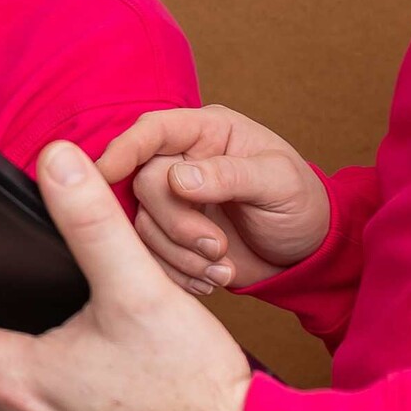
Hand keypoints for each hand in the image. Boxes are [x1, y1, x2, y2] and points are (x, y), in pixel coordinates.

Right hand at [92, 106, 328, 292]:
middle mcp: (181, 162)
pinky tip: (210, 279)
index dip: (125, 149)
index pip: (152, 131)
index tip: (105, 174)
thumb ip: (230, 175)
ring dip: (180, 255)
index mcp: (207, 132)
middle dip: (176, 223)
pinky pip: (149, 256)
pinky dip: (177, 274)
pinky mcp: (170, 239)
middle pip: (143, 184)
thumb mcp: (279, 183)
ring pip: (142, 226)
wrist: (305, 253)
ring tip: (222, 267)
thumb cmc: (300, 203)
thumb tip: (178, 178)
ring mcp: (173, 202)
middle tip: (216, 246)